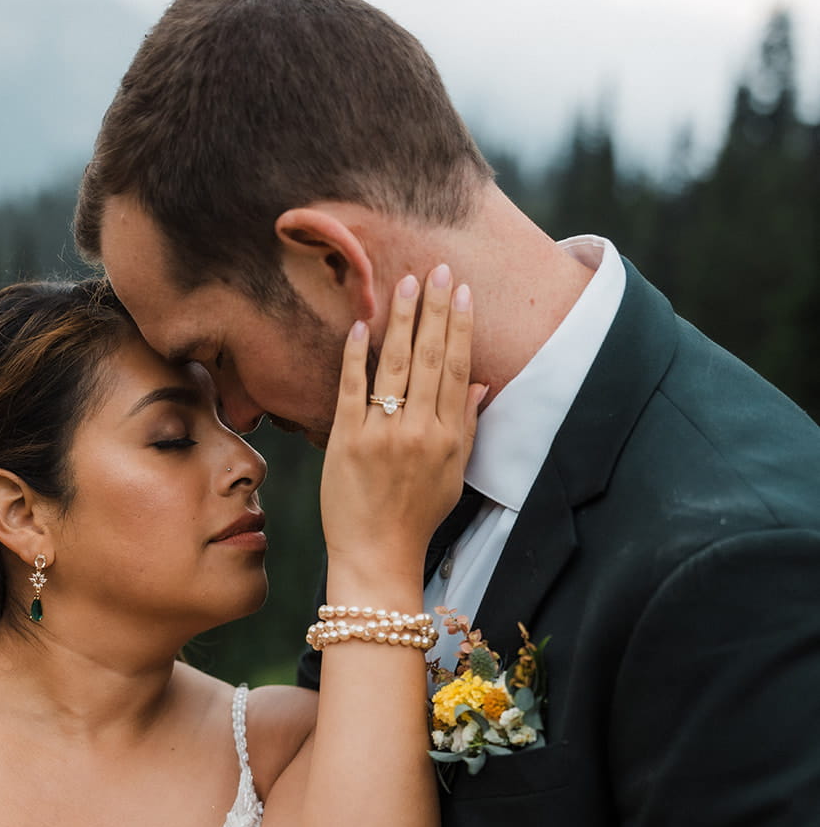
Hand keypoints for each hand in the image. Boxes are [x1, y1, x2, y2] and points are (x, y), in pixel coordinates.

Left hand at [320, 264, 486, 593]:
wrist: (376, 556)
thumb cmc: (416, 517)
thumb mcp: (454, 476)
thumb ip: (467, 427)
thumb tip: (480, 383)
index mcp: (448, 439)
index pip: (457, 370)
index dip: (461, 328)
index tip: (463, 293)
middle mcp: (419, 432)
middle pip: (430, 358)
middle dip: (436, 310)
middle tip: (438, 270)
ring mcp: (381, 435)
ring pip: (395, 365)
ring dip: (402, 320)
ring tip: (407, 284)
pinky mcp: (346, 441)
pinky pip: (352, 389)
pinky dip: (356, 355)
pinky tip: (359, 324)